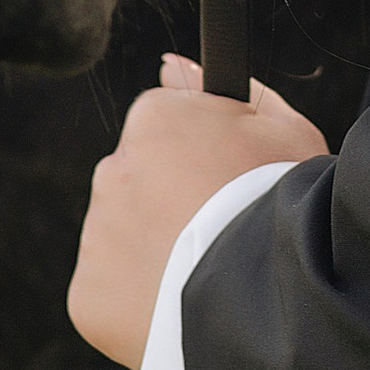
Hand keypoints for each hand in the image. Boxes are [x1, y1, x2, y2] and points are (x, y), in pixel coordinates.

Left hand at [66, 54, 327, 369]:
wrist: (264, 303)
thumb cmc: (283, 206)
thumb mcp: (284, 130)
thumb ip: (224, 87)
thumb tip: (171, 65)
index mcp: (154, 120)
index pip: (165, 127)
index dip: (202, 157)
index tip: (227, 186)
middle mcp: (113, 169)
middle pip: (140, 180)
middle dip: (170, 202)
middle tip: (217, 234)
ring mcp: (96, 234)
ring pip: (122, 235)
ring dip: (153, 249)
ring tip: (204, 274)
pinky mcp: (85, 294)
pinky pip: (110, 290)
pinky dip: (137, 299)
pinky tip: (178, 305)